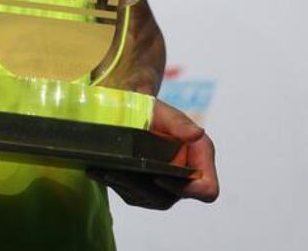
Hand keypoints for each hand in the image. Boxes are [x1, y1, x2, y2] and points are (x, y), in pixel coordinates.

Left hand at [89, 99, 218, 209]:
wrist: (133, 107)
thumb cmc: (153, 109)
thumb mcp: (164, 112)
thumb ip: (179, 123)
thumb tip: (197, 133)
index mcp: (200, 158)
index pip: (207, 190)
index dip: (188, 190)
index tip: (160, 176)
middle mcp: (186, 177)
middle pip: (172, 198)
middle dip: (145, 188)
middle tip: (119, 173)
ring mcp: (167, 185)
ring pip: (152, 200)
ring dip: (128, 188)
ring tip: (105, 171)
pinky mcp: (147, 188)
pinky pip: (136, 196)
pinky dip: (119, 186)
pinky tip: (101, 173)